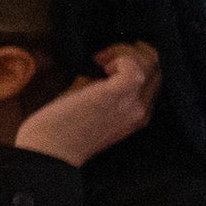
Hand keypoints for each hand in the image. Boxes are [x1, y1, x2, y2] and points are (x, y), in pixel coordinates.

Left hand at [12, 43, 160, 166]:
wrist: (48, 153)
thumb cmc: (61, 131)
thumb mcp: (91, 107)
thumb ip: (102, 89)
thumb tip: (99, 65)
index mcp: (138, 115)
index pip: (155, 77)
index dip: (135, 61)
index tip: (105, 62)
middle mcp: (141, 111)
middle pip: (158, 67)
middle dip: (132, 52)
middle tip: (102, 58)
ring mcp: (131, 104)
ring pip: (150, 62)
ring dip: (124, 52)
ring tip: (99, 60)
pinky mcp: (114, 96)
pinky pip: (133, 66)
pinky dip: (118, 56)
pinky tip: (99, 62)